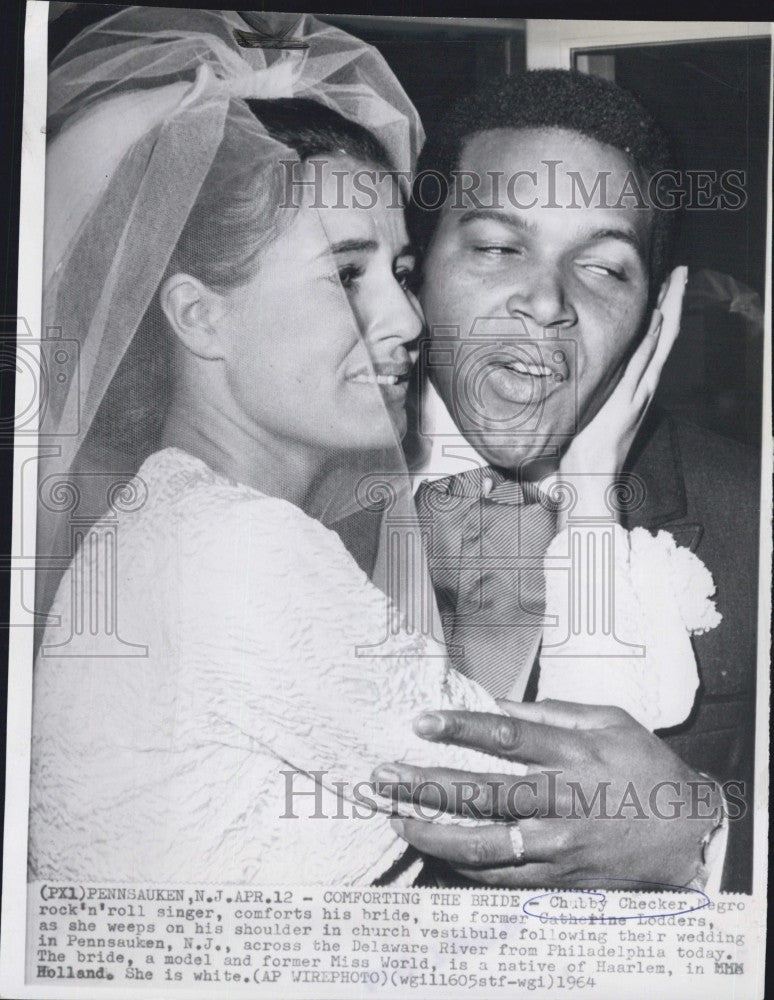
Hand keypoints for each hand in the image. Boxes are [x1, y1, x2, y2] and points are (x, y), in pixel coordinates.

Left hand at [372, 698, 721, 889]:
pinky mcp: (561, 875)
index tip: (421, 722)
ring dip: (434, 831)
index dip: (461, 728)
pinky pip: (504, 876)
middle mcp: (563, 800)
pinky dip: (465, 866)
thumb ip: (556, 712)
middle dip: (427, 784)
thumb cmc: (647, 767)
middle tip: (383, 775)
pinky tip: (435, 850)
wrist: (690, 832)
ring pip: (486, 843)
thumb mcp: (611, 721)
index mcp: (574, 754)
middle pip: (484, 792)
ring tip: (396, 817)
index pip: (508, 737)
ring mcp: (560, 843)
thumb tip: (501, 703)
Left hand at [544, 266, 686, 522]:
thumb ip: (589, 389)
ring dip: (668, 310)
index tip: (663, 289)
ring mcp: (636, 391)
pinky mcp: (628, 400)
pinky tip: (658, 316)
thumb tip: (573, 372)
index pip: (651, 343)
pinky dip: (653, 340)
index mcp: (632, 387)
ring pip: (658, 343)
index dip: (659, 314)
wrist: (591, 476)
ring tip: (676, 282)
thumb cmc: (582, 447)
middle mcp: (640, 385)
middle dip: (671, 302)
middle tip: (680, 273)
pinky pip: (644, 364)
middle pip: (662, 335)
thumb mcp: (587, 409)